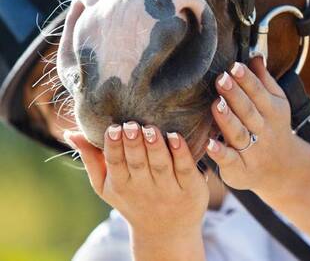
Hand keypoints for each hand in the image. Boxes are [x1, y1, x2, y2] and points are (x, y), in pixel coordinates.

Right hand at [65, 123, 208, 239]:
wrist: (166, 230)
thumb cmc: (132, 198)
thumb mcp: (106, 185)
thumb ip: (91, 158)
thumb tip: (72, 132)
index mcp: (121, 185)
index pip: (115, 164)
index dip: (113, 147)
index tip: (113, 128)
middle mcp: (144, 187)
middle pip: (137, 164)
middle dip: (133, 144)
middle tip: (131, 125)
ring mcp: (168, 189)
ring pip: (160, 165)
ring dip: (155, 147)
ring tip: (150, 129)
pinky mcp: (190, 188)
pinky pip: (184, 169)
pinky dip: (181, 154)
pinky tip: (176, 137)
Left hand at [206, 57, 309, 195]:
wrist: (284, 169)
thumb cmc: (273, 128)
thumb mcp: (276, 104)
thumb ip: (263, 81)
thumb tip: (255, 55)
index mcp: (272, 110)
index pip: (259, 92)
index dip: (247, 80)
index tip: (235, 66)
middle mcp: (263, 130)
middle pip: (248, 111)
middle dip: (235, 95)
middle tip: (221, 79)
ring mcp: (252, 151)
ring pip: (239, 134)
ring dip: (227, 120)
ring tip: (216, 104)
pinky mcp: (240, 169)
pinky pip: (230, 161)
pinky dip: (220, 153)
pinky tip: (209, 143)